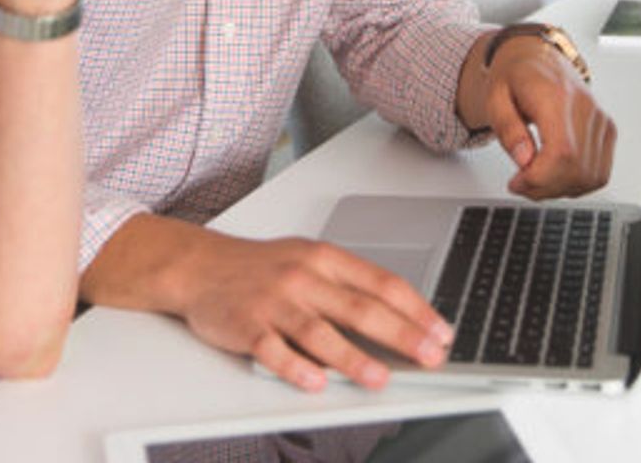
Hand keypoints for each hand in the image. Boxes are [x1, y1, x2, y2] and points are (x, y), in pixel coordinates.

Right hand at [177, 232, 451, 391]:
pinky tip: (315, 381)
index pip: (381, 283)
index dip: (416, 309)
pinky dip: (295, 367)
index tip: (441, 331)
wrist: (199, 265)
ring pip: (319, 331)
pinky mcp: (245, 325)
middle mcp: (303, 277)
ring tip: (380, 377)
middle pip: (360, 307)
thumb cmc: (262, 267)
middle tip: (430, 356)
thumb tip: (398, 318)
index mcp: (325, 259)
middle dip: (401, 334)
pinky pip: (273, 349)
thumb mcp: (309, 260)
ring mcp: (274, 301)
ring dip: (353, 357)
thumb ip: (348, 286)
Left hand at [475, 38, 614, 198]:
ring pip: (590, 176)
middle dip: (544, 187)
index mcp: (556, 95)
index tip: (517, 181)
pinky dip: (575, 183)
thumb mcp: (495, 97)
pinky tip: (554, 175)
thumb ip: (507, 129)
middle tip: (521, 182)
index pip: (562, 151)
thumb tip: (524, 160)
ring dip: (558, 189)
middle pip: (577, 169)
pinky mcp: (607, 130)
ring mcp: (599, 119)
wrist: (538, 58)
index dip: (540, 178)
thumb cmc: (516, 76)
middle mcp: (585, 107)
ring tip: (535, 177)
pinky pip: (599, 173)